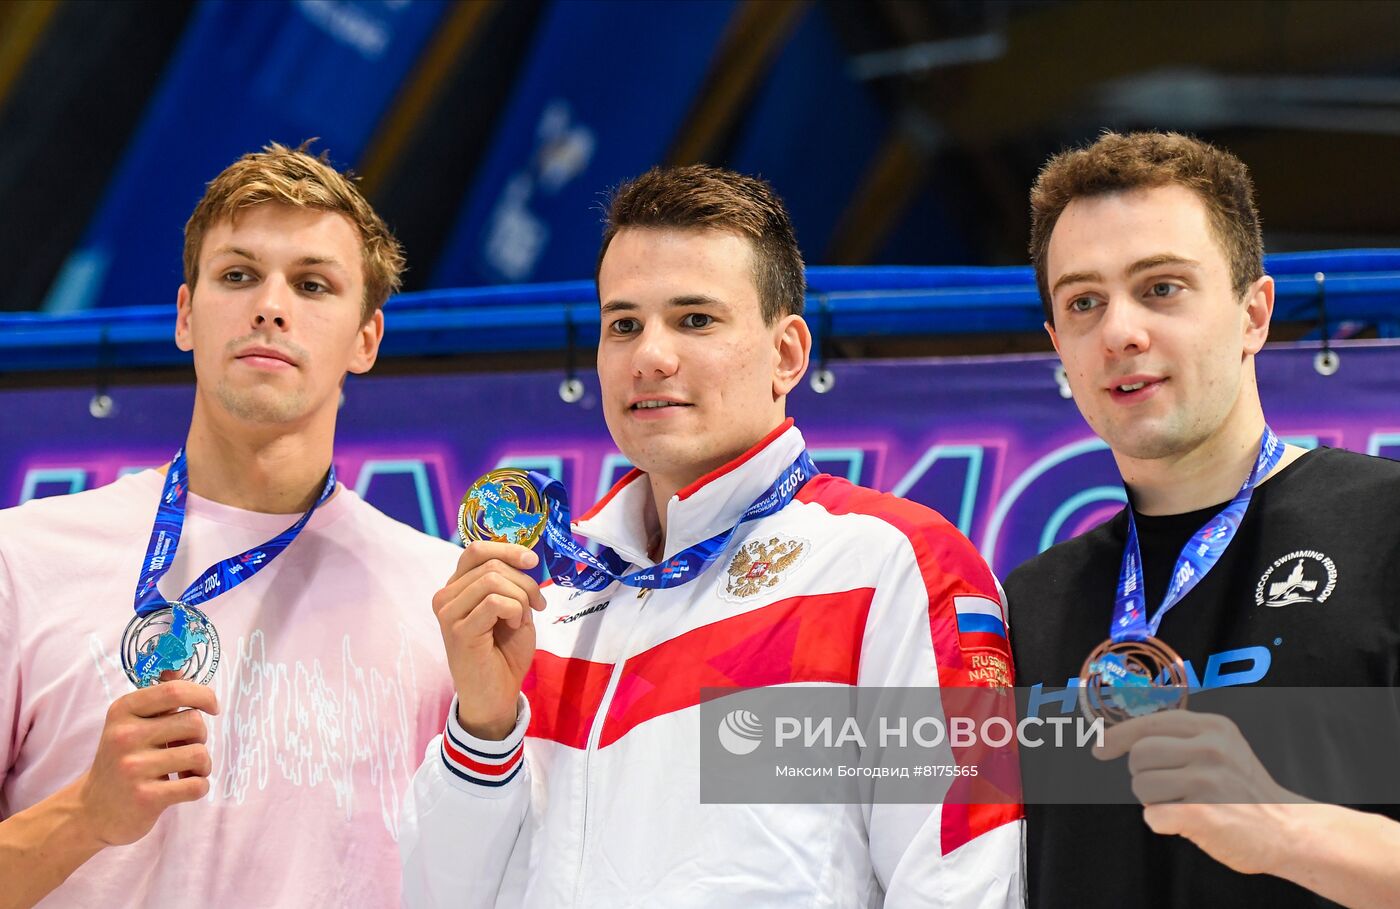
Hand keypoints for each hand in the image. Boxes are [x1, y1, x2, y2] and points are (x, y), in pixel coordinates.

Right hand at [76, 679, 218, 846]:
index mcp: (123, 711)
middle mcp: (125, 736)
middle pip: (194, 722)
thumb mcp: (130, 723)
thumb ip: (157, 697)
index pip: (175, 691)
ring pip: (199, 754)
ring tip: (184, 770)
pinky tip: (183, 787)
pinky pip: (197, 785)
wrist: (91, 811)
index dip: (204, 695)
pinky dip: (199, 786)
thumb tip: (178, 668)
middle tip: (184, 748)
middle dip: (200, 736)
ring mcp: (133, 768)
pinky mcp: (145, 798)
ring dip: (202, 765)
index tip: (213, 707)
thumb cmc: (122, 760)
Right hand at [432, 541, 546, 740]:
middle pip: (490, 563)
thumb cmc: (504, 654)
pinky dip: (514, 611)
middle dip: (524, 581)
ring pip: (492, 579)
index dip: (507, 548)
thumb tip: (524, 558)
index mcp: (457, 587)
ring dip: (520, 597)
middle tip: (538, 604)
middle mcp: (446, 596)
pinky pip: (494, 602)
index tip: (532, 561)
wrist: (495, 695)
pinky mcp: (458, 630)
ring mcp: (448, 612)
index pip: (476, 550)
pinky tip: (513, 627)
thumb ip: (512, 584)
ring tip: (521, 619)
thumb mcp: (514, 609)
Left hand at [1095, 709, 1298, 874]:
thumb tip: (1120, 736)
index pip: (1148, 723)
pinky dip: (1162, 822)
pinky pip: (1153, 815)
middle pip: (1138, 755)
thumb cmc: (1245, 790)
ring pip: (1141, 785)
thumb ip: (1182, 737)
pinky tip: (1187, 822)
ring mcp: (1208, 781)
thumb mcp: (1223, 747)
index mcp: (1213, 727)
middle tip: (1170, 789)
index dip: (1118, 736)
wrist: (1289, 830)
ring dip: (1154, 799)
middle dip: (1143, 774)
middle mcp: (1210, 748)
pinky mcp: (1203, 814)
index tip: (1100, 748)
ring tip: (1184, 803)